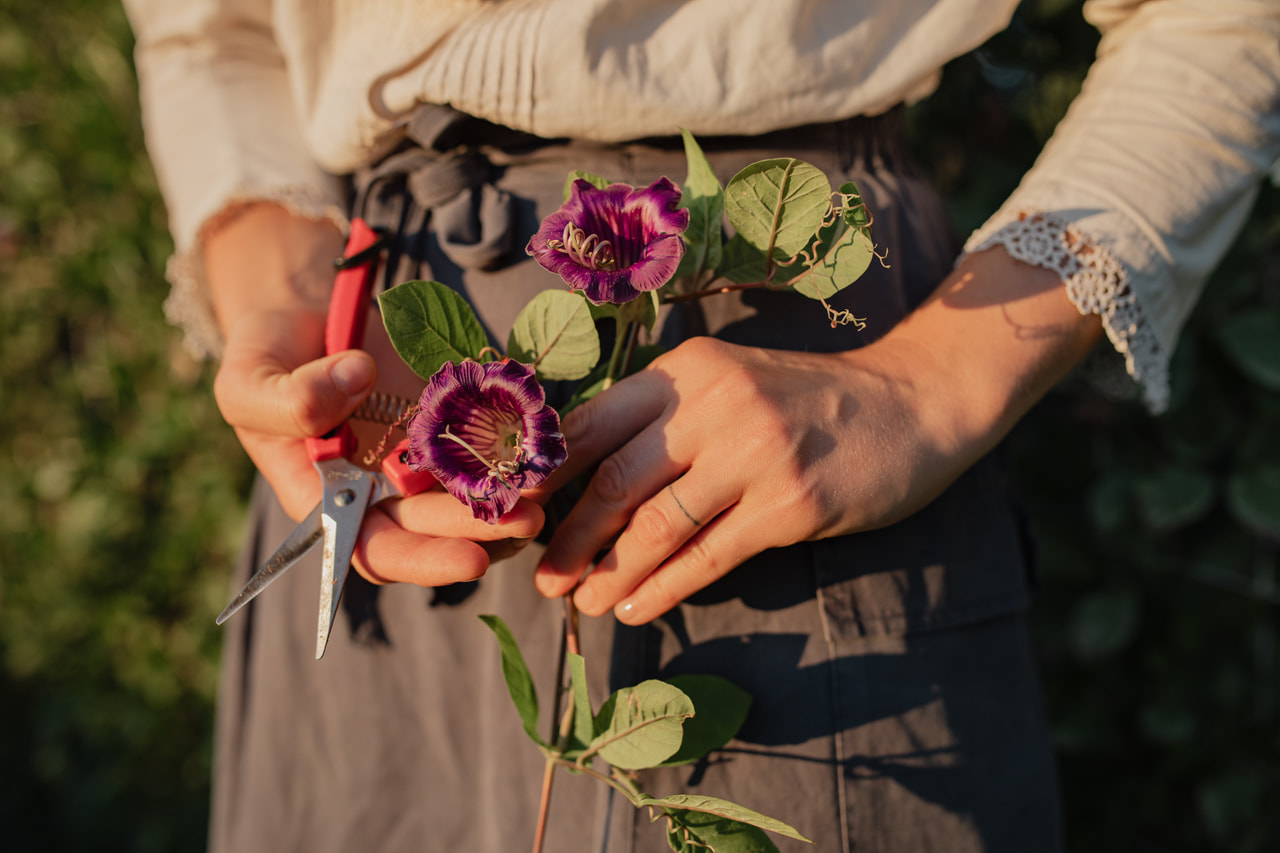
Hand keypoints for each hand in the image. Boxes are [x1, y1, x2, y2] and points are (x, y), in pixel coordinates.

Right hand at [206, 205, 541, 587]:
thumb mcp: (247, 380)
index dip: (426, 560)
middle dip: (483, 528)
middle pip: (438, 524)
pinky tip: (545, 442)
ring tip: (545, 487)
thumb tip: (355, 380)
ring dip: (510, 494)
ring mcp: (424, 453)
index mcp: (330, 501)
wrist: (309, 311)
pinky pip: (491, 438)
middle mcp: (384, 489)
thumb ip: (285, 397)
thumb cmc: (267, 358)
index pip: (379, 550)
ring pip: (472, 490)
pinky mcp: (454, 416)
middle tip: (528, 519)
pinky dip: (518, 445)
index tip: (473, 560)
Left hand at [532, 335, 965, 620]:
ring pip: (657, 526)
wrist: (908, 406)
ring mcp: (756, 454)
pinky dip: (666, 589)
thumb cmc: (804, 402)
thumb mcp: (728, 384)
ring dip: (612, 573)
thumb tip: (580, 477)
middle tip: (546, 579)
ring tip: (586, 604)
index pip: (594, 423)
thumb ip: (663, 417)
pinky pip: (709, 556)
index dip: (548, 476)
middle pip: (617, 479)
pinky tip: (639, 608)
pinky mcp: (791, 504)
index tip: (517, 516)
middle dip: (571, 537)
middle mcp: (716, 405)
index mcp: (687, 370)